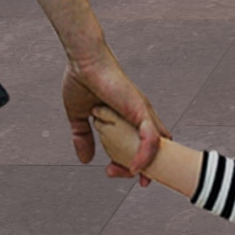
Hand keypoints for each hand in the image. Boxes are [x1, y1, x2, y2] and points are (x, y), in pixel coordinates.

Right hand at [71, 55, 163, 171]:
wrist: (82, 61)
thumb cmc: (81, 79)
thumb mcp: (79, 116)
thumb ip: (83, 137)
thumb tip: (85, 159)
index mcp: (126, 117)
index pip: (138, 146)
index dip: (128, 164)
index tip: (111, 171)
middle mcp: (139, 115)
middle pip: (151, 150)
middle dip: (139, 170)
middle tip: (116, 174)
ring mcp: (142, 113)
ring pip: (155, 148)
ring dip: (144, 167)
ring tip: (128, 174)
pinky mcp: (140, 109)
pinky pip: (152, 139)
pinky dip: (146, 156)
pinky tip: (135, 168)